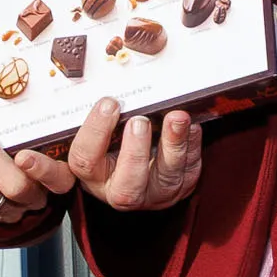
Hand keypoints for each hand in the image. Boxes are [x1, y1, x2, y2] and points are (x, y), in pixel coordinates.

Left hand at [0, 124, 53, 231]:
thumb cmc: (14, 154)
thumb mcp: (31, 141)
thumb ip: (26, 130)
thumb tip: (4, 105)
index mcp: (51, 180)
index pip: (57, 180)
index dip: (42, 170)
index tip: (24, 156)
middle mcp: (29, 200)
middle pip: (12, 185)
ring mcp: (3, 212)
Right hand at [34, 99, 202, 212]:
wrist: (139, 173)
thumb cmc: (110, 146)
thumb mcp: (94, 135)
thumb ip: (97, 116)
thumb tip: (105, 85)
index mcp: (93, 175)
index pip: (85, 159)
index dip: (95, 131)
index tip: (109, 103)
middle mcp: (121, 191)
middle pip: (127, 184)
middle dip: (135, 151)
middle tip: (140, 120)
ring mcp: (155, 191)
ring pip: (166, 175)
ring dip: (173, 144)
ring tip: (177, 117)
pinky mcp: (181, 185)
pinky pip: (190, 167)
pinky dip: (192, 143)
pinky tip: (191, 125)